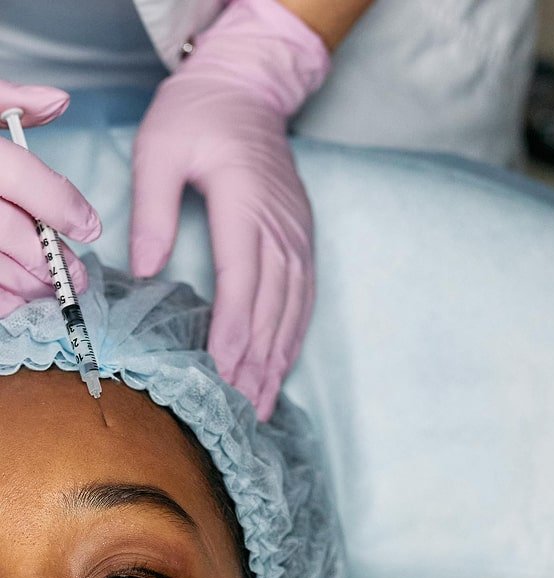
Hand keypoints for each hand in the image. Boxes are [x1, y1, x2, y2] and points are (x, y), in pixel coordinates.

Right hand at [0, 80, 101, 316]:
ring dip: (23, 284)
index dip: (61, 204)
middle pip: (7, 228)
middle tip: (73, 273)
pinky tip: (11, 300)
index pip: (17, 174)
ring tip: (46, 289)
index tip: (90, 226)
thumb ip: (6, 99)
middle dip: (48, 257)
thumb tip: (58, 101)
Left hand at [130, 0, 329, 419]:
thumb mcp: (159, 148)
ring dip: (277, 360)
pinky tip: (281, 367)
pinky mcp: (302, 241)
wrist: (247, 90)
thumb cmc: (198, 116)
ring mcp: (297, 236)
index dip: (235, 333)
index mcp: (245, 204)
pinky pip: (304, 299)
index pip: (243, 281)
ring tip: (261, 404)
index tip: (224, 374)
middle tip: (241, 409)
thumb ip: (153, 209)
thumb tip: (147, 271)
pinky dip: (293, 338)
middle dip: (256, 363)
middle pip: (271, 307)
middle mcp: (280, 226)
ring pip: (292, 310)